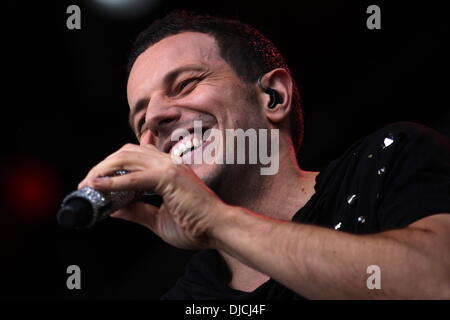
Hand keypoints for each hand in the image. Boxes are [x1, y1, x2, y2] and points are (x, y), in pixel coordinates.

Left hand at [78, 143, 226, 248]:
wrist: (219, 229)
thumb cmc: (196, 225)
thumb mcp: (158, 219)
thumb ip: (136, 211)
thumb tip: (113, 208)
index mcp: (168, 168)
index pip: (134, 155)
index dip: (112, 164)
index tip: (95, 179)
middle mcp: (168, 162)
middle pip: (125, 152)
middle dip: (102, 166)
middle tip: (87, 183)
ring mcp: (169, 167)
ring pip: (126, 158)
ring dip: (103, 170)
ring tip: (89, 184)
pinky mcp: (169, 178)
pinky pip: (134, 178)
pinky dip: (114, 182)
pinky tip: (98, 186)